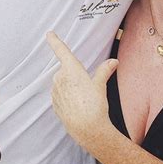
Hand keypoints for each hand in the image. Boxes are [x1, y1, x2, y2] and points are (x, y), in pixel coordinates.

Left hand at [46, 32, 117, 148]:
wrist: (87, 129)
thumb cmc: (94, 105)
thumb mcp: (101, 84)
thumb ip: (105, 70)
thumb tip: (113, 61)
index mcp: (71, 69)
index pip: (61, 50)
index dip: (54, 41)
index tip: (49, 34)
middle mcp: (60, 78)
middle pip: (66, 70)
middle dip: (74, 75)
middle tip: (87, 86)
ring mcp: (56, 91)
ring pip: (63, 83)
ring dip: (71, 87)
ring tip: (83, 98)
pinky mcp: (55, 103)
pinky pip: (60, 95)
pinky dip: (68, 97)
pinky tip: (77, 105)